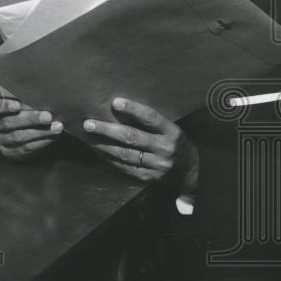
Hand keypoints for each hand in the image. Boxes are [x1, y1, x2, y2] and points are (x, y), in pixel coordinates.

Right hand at [0, 97, 62, 160]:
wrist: (7, 134)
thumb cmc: (15, 113)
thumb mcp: (12, 104)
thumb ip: (21, 101)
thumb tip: (41, 96)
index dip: (5, 106)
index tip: (17, 105)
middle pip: (9, 123)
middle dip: (31, 119)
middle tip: (48, 116)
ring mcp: (0, 142)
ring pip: (19, 137)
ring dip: (40, 132)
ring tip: (57, 127)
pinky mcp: (9, 153)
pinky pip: (26, 149)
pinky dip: (41, 142)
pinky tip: (53, 137)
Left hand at [82, 97, 198, 191]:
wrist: (192, 173)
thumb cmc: (176, 144)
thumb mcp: (171, 130)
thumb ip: (152, 122)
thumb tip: (120, 108)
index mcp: (172, 133)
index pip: (151, 118)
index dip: (133, 109)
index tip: (115, 102)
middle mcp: (165, 149)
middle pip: (132, 137)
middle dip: (107, 129)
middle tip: (88, 124)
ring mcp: (157, 166)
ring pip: (125, 154)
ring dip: (103, 145)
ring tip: (88, 137)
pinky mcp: (149, 178)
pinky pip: (125, 168)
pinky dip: (109, 159)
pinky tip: (98, 151)